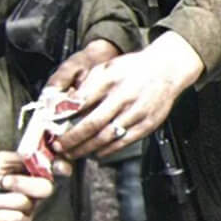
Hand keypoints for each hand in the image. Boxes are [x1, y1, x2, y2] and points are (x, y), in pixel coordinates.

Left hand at [0, 151, 61, 220]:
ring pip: (25, 204)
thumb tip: (39, 155)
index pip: (56, 168)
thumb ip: (21, 158)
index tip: (58, 167)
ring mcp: (27, 208)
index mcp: (30, 170)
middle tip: (3, 182)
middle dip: (21, 184)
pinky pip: (17, 220)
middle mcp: (32, 189)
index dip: (62, 167)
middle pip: (45, 188)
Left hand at [52, 32, 202, 159]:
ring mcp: (138, 113)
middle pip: (92, 125)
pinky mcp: (147, 124)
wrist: (167, 69)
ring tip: (73, 152)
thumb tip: (67, 105)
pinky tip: (96, 152)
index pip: (82, 103)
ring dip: (86, 149)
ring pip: (106, 138)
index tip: (52, 127)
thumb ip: (87, 86)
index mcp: (112, 81)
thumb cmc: (135, 68)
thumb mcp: (107, 68)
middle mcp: (125, 98)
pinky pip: (123, 142)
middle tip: (59, 147)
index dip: (65, 118)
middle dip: (72, 139)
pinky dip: (107, 150)